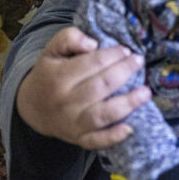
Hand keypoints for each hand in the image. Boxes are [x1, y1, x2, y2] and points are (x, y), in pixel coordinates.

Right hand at [15, 27, 150, 149]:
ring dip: (127, 104)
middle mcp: (65, 102)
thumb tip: (92, 43)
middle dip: (124, 72)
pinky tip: (130, 128)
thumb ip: (69, 38)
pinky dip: (113, 137)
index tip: (126, 50)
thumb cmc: (49, 74)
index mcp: (57, 78)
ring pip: (102, 114)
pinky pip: (97, 141)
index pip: (92, 64)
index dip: (112, 55)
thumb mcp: (52, 50)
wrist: (32, 107)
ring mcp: (72, 123)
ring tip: (146, 92)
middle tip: (138, 62)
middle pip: (101, 86)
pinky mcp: (78, 138)